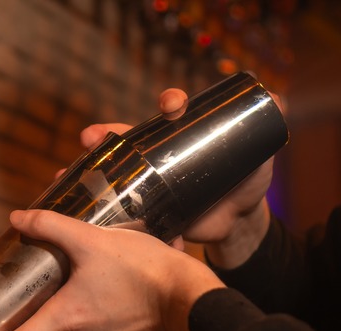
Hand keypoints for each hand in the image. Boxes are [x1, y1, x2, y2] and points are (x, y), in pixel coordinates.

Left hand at [0, 209, 224, 330]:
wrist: (191, 298)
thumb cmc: (142, 272)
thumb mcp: (92, 240)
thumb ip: (51, 226)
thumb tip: (18, 217)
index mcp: (63, 322)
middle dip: (25, 320)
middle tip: (24, 292)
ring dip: (57, 315)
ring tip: (61, 282)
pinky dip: (85, 315)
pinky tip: (97, 286)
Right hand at [80, 87, 277, 267]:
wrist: (239, 222)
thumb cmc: (246, 180)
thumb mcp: (258, 154)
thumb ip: (265, 127)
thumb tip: (278, 98)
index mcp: (182, 136)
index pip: (170, 112)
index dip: (168, 103)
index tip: (170, 105)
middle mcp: (157, 155)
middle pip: (124, 140)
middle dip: (104, 136)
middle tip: (89, 137)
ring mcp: (147, 183)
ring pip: (108, 173)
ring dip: (84, 173)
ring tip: (63, 176)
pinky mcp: (145, 212)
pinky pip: (115, 210)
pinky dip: (94, 213)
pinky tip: (76, 216)